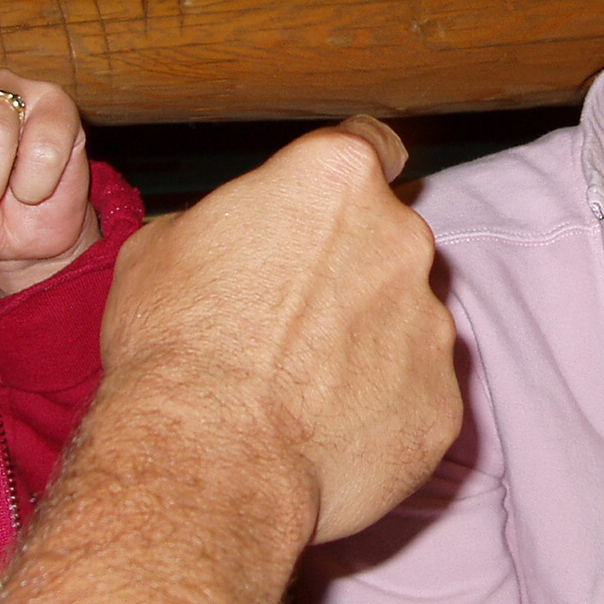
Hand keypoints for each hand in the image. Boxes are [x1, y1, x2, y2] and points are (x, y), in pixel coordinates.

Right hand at [95, 116, 461, 544]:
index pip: (371, 145)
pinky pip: (416, 396)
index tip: (334, 204)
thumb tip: (229, 238)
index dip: (347, 179)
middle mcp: (401, 240)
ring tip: (300, 389)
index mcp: (335, 180)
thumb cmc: (175, 346)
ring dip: (368, 344)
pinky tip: (325, 433)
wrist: (208, 458)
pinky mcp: (442, 402)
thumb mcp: (161, 247)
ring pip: (406, 322)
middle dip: (350, 273)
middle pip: (389, 242)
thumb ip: (224, 222)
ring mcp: (431, 324)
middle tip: (291, 319)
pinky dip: (382, 411)